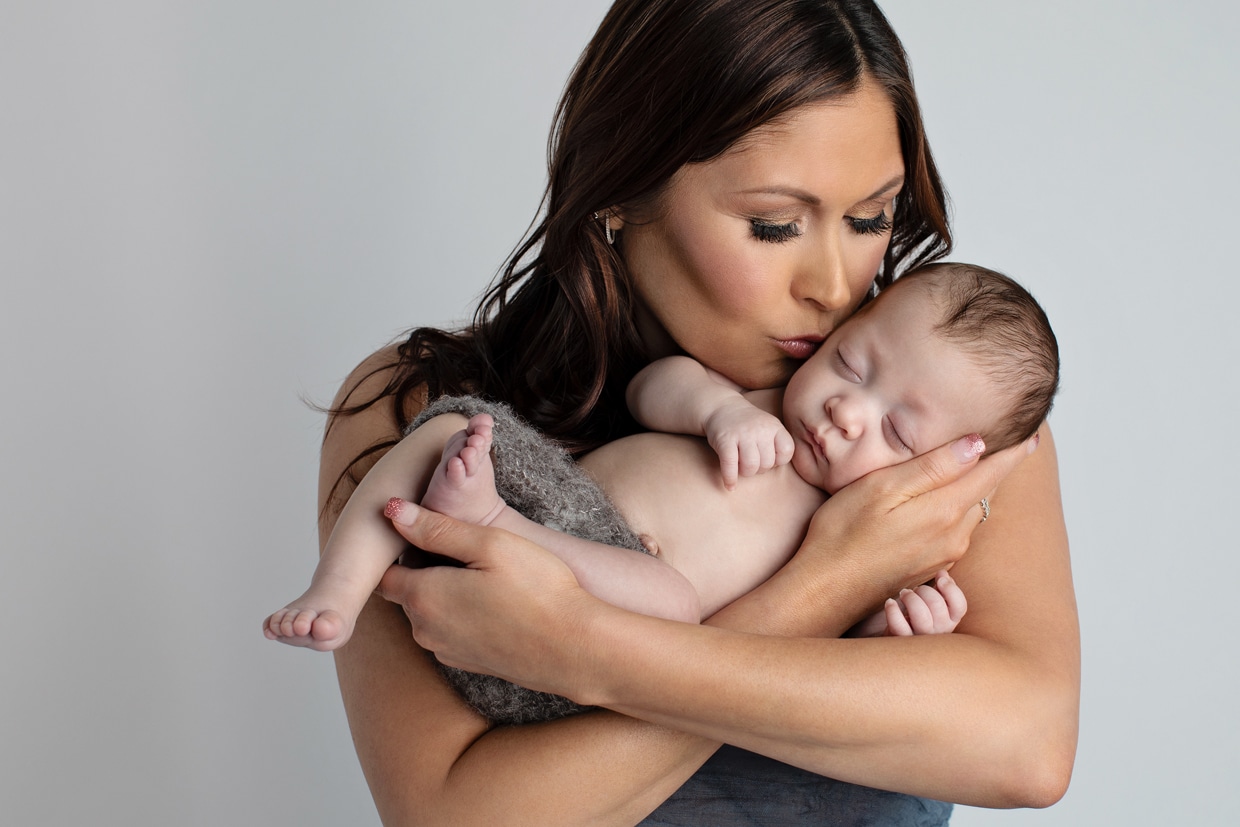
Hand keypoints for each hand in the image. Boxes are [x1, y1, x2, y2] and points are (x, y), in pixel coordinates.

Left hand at [375, 499, 594, 695]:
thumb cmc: (537, 590)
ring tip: (485, 574)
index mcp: (423, 597)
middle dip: (427, 569)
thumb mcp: (488, 544)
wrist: (575, 649)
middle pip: (409, 592)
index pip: (387, 572)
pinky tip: (497, 602)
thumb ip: (436, 528)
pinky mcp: (470, 663)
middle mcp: (425, 631)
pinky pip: (452, 631)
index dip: (402, 549)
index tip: (427, 532)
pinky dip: (464, 615)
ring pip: (432, 613)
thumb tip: (392, 511)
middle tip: (467, 548)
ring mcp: (447, 652)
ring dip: (447, 593)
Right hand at [703, 398, 794, 488]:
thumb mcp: (768, 426)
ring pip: (750, 466)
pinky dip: (730, 479)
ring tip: (740, 467)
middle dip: (758, 469)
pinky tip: (730, 485)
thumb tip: (778, 467)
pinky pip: (730, 466)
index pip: (786, 452)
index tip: (767, 457)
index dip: (777, 460)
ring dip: (745, 473)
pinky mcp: (725, 439)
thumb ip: (777, 443)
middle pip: (767, 463)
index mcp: (774, 426)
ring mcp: (742, 433)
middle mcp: (760, 428)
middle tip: (750, 462)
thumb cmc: (747, 424)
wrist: (721, 407)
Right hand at [790, 432, 1039, 613]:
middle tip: (1016, 442)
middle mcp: (954, 537)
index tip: (1033, 433)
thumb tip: (977, 444)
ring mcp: (944, 556)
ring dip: (979, 488)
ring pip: (973, 512)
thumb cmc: (842, 534)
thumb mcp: (881, 488)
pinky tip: (946, 500)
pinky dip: (960, 509)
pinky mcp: (930, 568)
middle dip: (1000, 467)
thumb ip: (931, 467)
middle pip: (986, 493)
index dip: (1014, 451)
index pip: (992, 473)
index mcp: (944, 511)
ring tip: (982, 464)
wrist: (824, 591)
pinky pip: (958, 531)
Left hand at [849, 569, 966, 636]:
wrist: (890, 633)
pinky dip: (893, 610)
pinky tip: (890, 603)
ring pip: (922, 618)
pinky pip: (899, 626)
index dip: (951, 590)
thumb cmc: (914, 612)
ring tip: (903, 593)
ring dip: (911, 599)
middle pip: (938, 607)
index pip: (960, 607)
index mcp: (950, 620)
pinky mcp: (901, 641)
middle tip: (914, 589)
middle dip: (925, 591)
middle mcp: (939, 632)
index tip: (939, 578)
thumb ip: (941, 588)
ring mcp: (920, 638)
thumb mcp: (931, 600)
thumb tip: (943, 573)